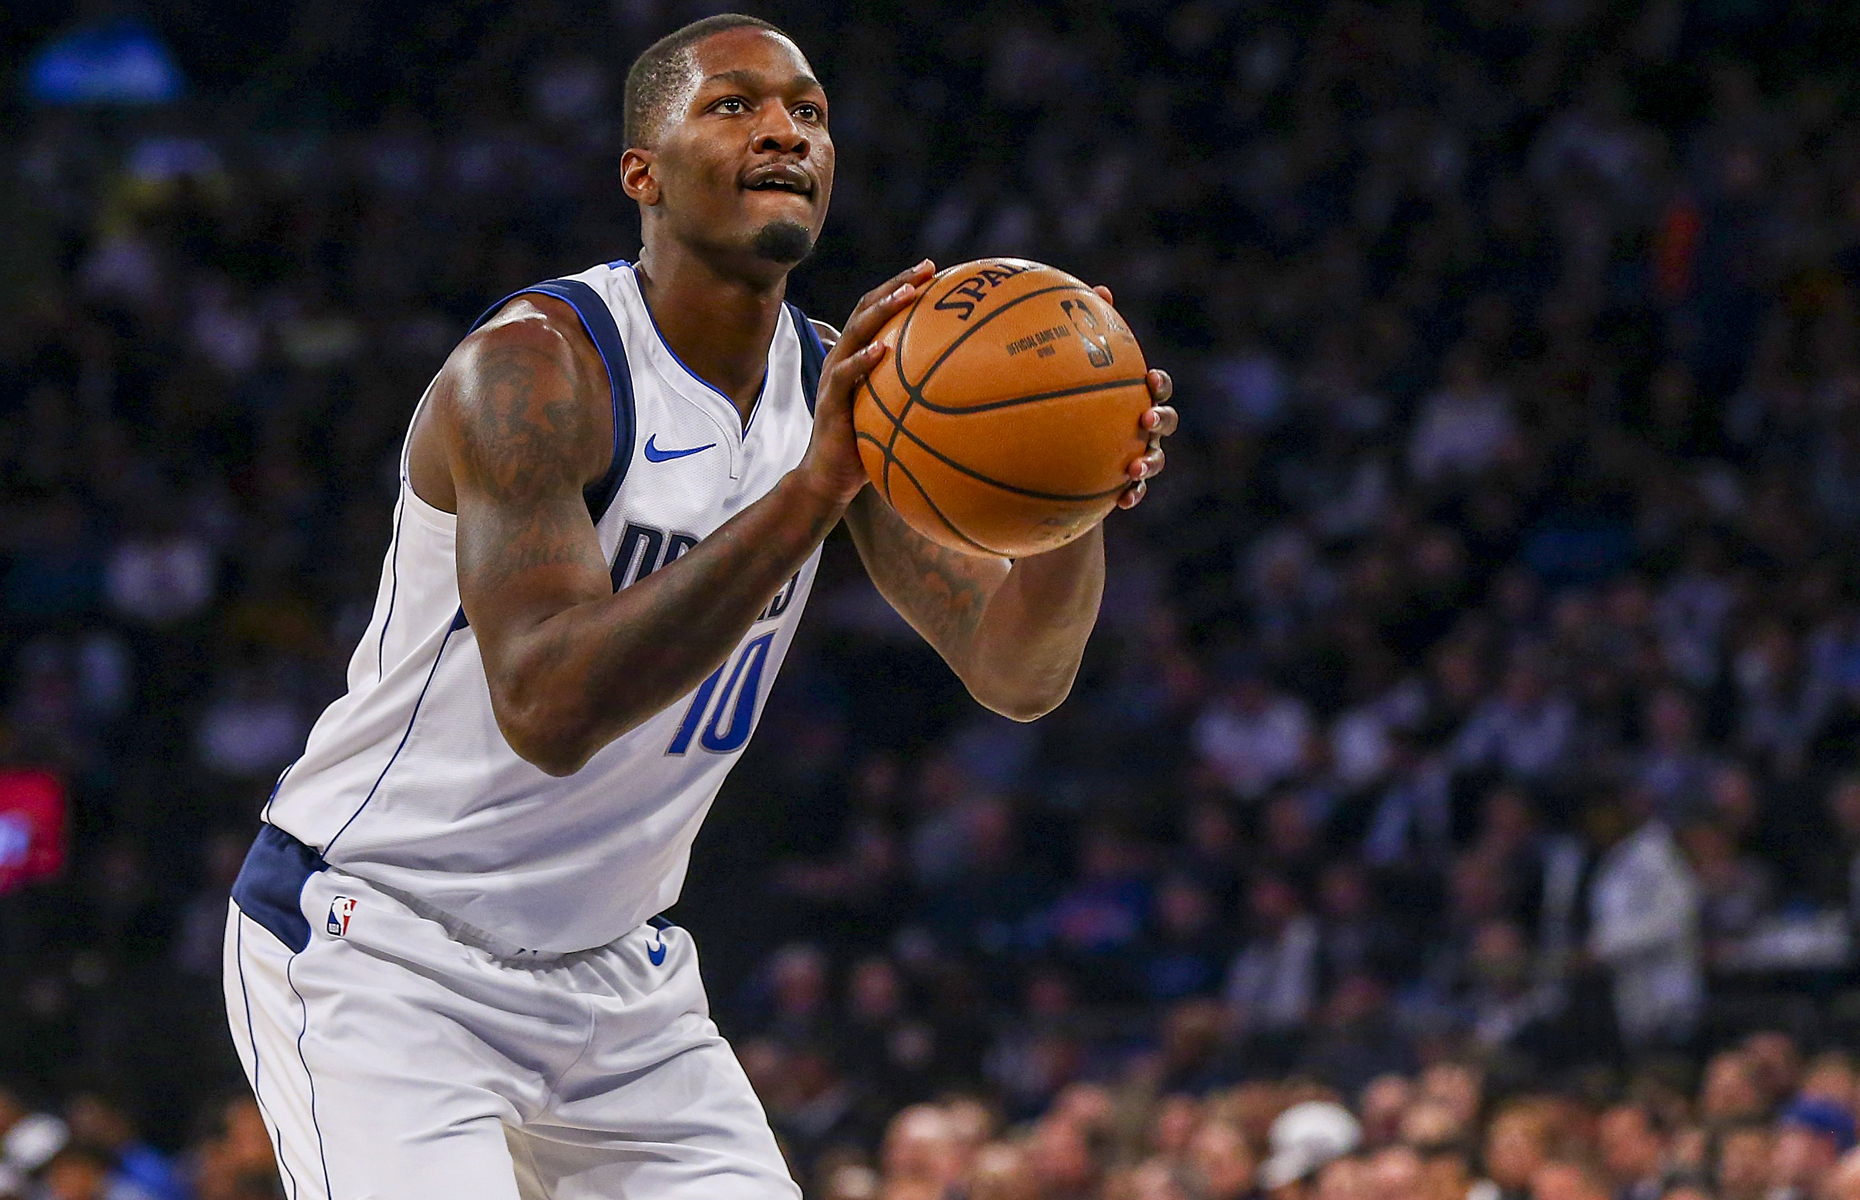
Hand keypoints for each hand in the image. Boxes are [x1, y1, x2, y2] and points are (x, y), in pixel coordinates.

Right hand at [795, 259, 936, 506]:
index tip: (933, 270)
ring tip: (907, 294)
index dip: (902, 286)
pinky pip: (845, 375)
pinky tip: (881, 350)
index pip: (879, 310)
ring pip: (857, 331)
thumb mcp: (894, 413)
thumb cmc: (867, 446)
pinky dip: (862, 360)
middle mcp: (844, 357)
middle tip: (925, 269)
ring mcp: (834, 376)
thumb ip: (916, 394)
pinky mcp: (829, 400)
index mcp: (859, 355)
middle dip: (897, 284)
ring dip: (882, 310)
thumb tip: (965, 390)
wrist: (830, 477)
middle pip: (868, 308)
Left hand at [1091, 284, 1175, 509]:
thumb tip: (1096, 290)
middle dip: (1160, 420)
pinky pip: (1135, 493)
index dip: (1159, 384)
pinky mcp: (1125, 486)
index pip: (1157, 387)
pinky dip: (1132, 496)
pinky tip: (1121, 501)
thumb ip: (1085, 337)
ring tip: (1133, 468)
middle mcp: (1143, 428)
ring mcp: (1138, 457)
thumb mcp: (1073, 374)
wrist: (1066, 463)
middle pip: (1166, 421)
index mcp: (1134, 399)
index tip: (1148, 378)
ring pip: (1155, 460)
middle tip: (1144, 420)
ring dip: (1149, 464)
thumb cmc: (1072, 411)